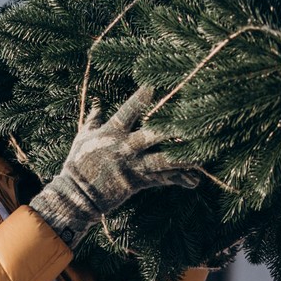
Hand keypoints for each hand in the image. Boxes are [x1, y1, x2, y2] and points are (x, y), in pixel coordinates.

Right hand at [29, 86, 199, 246]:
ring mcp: (133, 165)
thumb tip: (97, 105)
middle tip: (192, 117)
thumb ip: (93, 121)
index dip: (140, 99)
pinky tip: (195, 181)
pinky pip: (163, 180)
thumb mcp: (82, 138)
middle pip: (152, 135)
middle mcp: (124, 147)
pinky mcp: (138, 182)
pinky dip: (179, 180)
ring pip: (164, 160)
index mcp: (110, 133)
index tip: (154, 86)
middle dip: (171, 127)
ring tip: (202, 152)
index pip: (127, 112)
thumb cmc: (78, 164)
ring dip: (184, 157)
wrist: (77, 195)